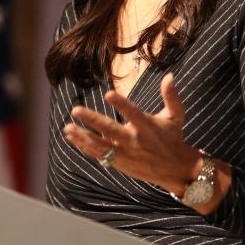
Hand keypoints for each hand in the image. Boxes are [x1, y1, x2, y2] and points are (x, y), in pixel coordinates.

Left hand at [63, 73, 199, 194]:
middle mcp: (134, 140)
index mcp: (147, 126)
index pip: (133, 113)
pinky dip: (84, 146)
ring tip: (68, 127)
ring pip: (100, 145)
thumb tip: (169, 75)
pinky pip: (99, 155)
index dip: (121, 104)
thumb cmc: (173, 137)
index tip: (108, 94)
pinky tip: (71, 136)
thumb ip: (171, 96)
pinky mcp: (118, 162)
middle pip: (110, 130)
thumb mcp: (176, 116)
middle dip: (92, 120)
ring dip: (83, 136)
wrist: (174, 169)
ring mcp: (124, 153)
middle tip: (76, 110)